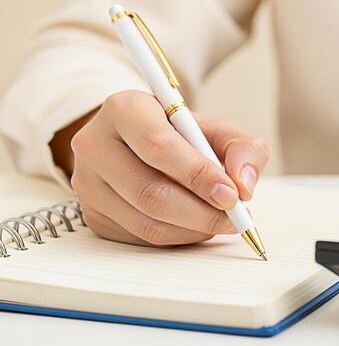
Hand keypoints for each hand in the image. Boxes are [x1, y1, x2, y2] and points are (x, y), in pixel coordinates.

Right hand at [63, 90, 269, 245]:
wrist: (143, 145)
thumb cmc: (184, 137)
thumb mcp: (219, 130)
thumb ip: (244, 149)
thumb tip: (244, 185)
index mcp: (124, 109)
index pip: (158, 147)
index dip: (198, 175)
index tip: (232, 195)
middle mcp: (95, 144)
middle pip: (149, 192)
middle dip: (201, 212)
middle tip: (235, 217)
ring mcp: (87, 183)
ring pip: (146, 222)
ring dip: (193, 229)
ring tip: (220, 220)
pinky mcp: (93, 214)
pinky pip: (140, 238)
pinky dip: (179, 238)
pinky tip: (196, 224)